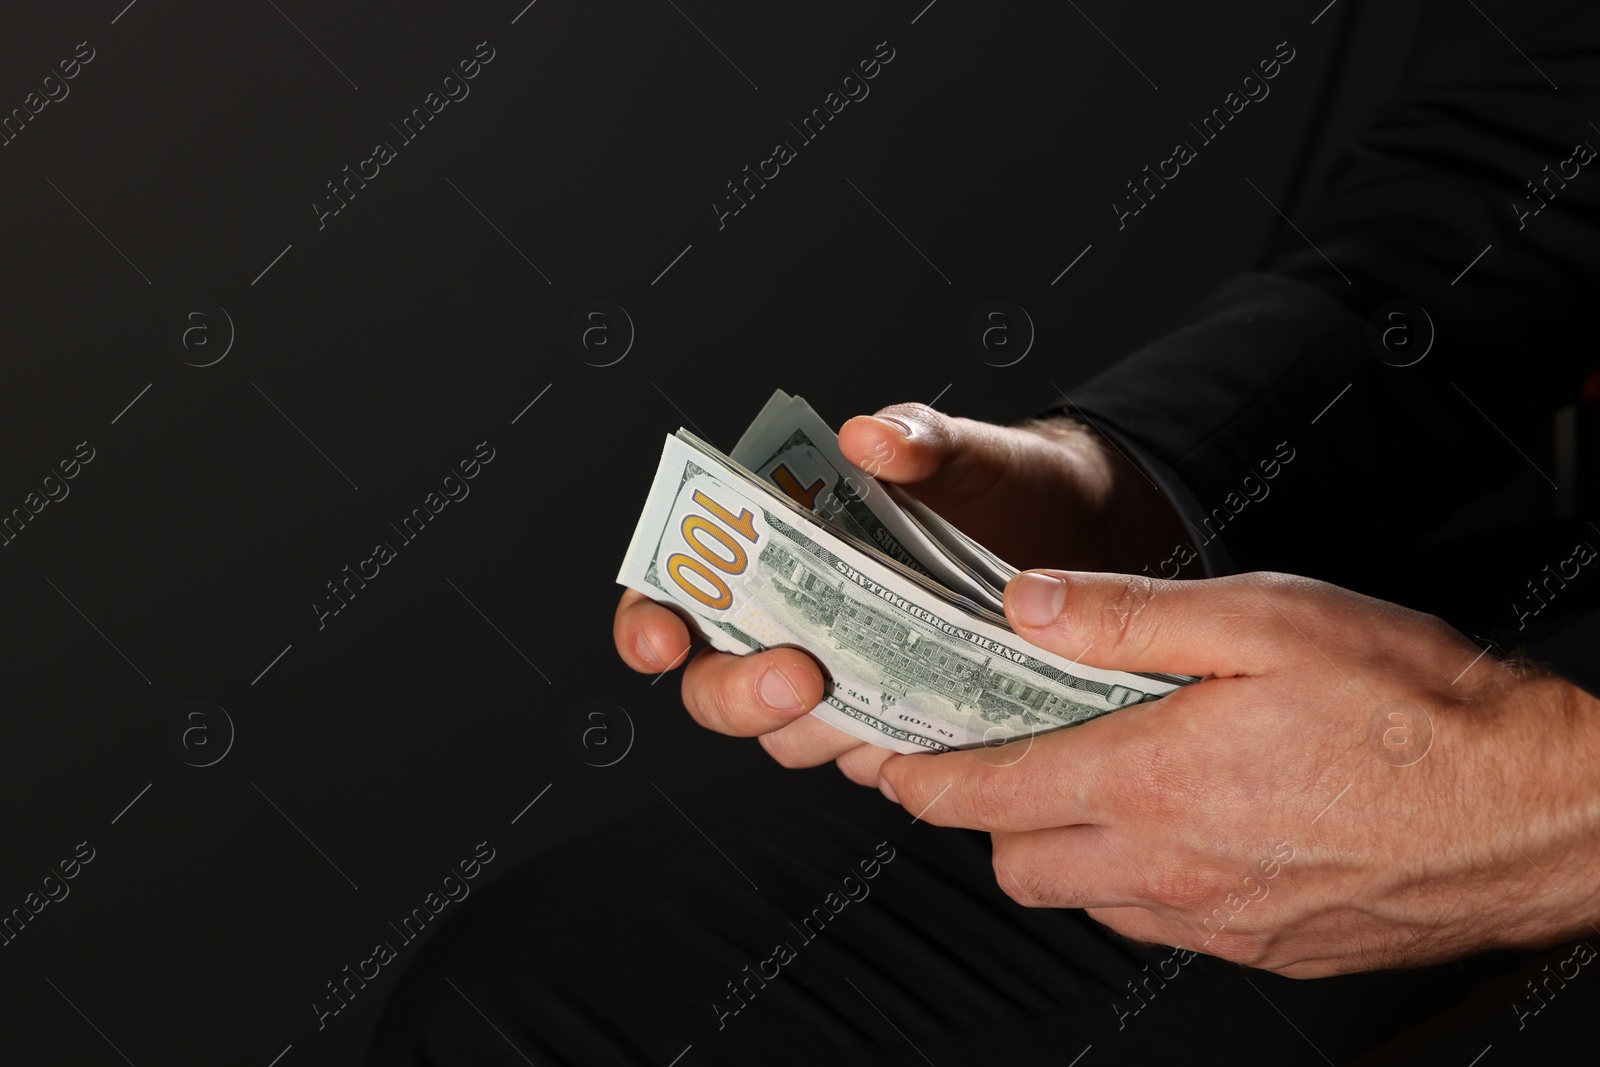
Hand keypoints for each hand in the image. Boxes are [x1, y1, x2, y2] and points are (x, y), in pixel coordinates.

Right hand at [613, 404, 1187, 781]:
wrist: (1095, 538)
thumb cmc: (1011, 485)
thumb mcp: (970, 452)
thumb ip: (918, 440)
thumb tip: (869, 434)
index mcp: (783, 547)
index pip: (680, 592)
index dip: (650, 623)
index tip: (664, 638)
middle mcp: (801, 622)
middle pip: (717, 685)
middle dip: (740, 692)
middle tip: (801, 674)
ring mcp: (852, 681)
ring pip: (793, 739)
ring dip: (820, 731)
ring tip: (879, 698)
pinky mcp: (908, 726)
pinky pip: (876, 764)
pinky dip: (895, 757)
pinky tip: (932, 732)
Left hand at [876, 568, 1599, 976]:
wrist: (1542, 809)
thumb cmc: (1420, 707)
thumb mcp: (1265, 618)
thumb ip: (1128, 615)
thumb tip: (1028, 606)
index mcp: (1153, 782)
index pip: (987, 796)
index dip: (923, 778)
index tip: (894, 760)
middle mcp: (1172, 867)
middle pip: (1017, 862)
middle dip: (989, 812)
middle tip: (1009, 755)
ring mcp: (1217, 921)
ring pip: (1084, 902)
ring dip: (1063, 848)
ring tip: (1096, 782)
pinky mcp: (1265, 947)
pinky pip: (1158, 925)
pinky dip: (1136, 881)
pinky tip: (1178, 825)